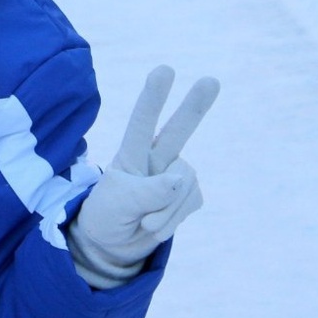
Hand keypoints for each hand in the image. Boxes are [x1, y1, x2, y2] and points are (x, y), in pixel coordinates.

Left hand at [67, 65, 219, 286]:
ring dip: (166, 210)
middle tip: (211, 80)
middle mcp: (155, 159)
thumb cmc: (106, 216)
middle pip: (178, 130)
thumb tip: (182, 180)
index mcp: (130, 153)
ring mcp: (173, 178)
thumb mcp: (116, 204)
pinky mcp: (186, 198)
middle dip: (195, 106)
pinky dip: (173, 220)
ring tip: (144, 223)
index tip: (165, 70)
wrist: (112, 247)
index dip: (153, 97)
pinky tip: (156, 227)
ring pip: (186, 184)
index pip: (141, 122)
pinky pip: (191, 202)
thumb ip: (148, 191)